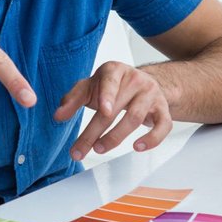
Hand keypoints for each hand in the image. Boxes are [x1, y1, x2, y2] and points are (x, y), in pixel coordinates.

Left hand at [53, 61, 173, 159]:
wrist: (143, 82)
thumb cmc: (111, 86)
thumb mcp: (89, 87)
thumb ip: (72, 99)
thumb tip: (58, 116)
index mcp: (115, 71)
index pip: (110, 82)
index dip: (107, 96)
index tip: (103, 110)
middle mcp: (135, 80)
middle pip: (117, 109)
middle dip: (95, 132)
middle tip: (79, 150)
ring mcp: (151, 94)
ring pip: (136, 118)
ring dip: (116, 137)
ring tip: (99, 149)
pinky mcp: (163, 109)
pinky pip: (163, 126)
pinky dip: (152, 139)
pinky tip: (137, 147)